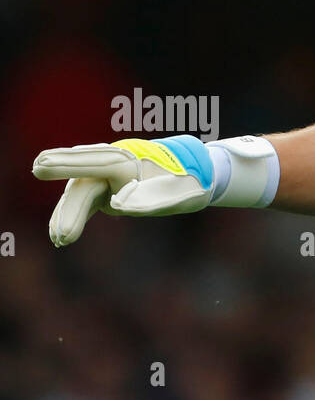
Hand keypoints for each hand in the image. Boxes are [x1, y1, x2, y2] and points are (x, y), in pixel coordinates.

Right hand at [32, 136, 214, 246]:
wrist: (191, 172)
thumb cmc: (188, 182)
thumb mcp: (180, 193)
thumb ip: (151, 200)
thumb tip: (118, 206)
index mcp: (130, 159)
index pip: (95, 161)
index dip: (66, 164)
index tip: (39, 167)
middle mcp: (112, 164)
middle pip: (83, 183)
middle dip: (70, 208)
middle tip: (61, 235)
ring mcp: (104, 175)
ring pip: (78, 193)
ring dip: (66, 215)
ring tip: (59, 240)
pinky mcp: (103, 188)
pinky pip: (82, 202)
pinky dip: (70, 216)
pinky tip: (59, 235)